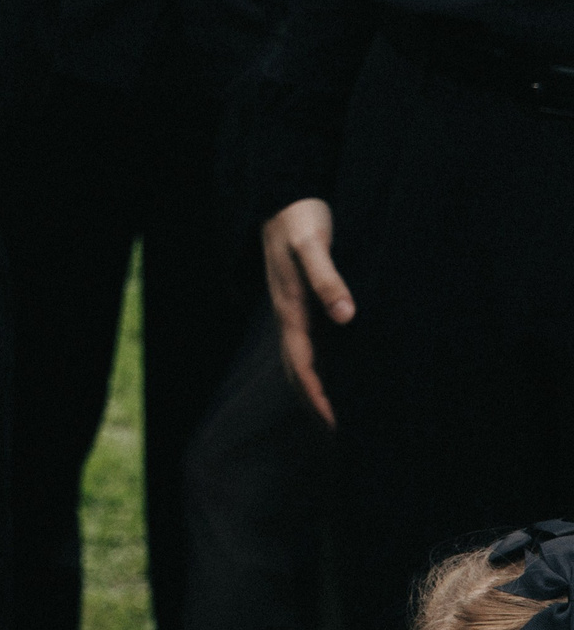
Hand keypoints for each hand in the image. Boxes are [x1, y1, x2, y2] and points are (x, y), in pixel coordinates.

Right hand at [261, 197, 351, 427]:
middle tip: (337, 433)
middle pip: (296, 369)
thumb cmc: (299, 218)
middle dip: (313, 402)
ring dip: (314, 386)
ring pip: (300, 358)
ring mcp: (292, 307)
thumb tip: (347, 316)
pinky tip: (336, 368)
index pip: (302, 365)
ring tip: (333, 411)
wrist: (282, 195)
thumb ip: (328, 278)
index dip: (318, 397)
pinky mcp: (301, 298)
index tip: (337, 424)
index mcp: (290, 308)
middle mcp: (289, 314)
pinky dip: (319, 365)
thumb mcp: (313, 244)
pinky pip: (308, 342)